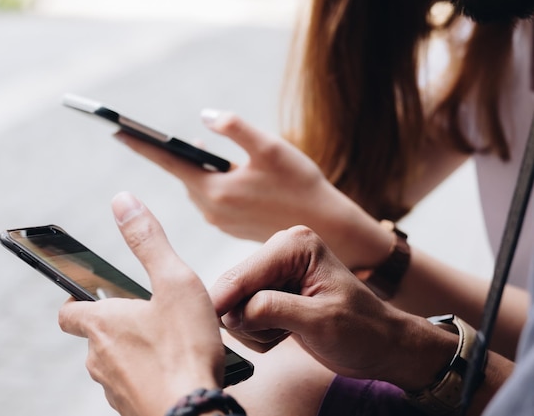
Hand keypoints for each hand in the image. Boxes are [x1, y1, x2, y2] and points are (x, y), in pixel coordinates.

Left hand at [58, 192, 224, 415]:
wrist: (195, 414)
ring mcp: (113, 389)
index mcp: (102, 324)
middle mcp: (98, 358)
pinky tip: (174, 372)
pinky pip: (132, 387)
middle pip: (95, 336)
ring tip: (168, 343)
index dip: (76, 299)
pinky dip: (146, 376)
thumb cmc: (186, 350)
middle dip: (117, 324)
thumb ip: (149, 240)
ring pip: (114, 363)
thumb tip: (123, 201)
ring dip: (133, 351)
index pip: (68, 310)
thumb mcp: (175, 282)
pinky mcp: (131, 410)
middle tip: (150, 315)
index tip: (90, 293)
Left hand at [116, 110, 386, 268]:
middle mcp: (212, 209)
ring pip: (199, 187)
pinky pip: (212, 199)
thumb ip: (236, 129)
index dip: (143, 145)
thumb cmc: (300, 184)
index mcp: (216, 190)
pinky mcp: (231, 226)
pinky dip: (212, 183)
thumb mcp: (271, 148)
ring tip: (201, 151)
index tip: (116, 131)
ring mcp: (221, 220)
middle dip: (177, 155)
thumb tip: (206, 117)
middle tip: (166, 136)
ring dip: (198, 169)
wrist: (325, 226)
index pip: (170, 163)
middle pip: (184, 175)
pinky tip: (226, 174)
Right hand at [210, 225, 457, 390]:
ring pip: (235, 306)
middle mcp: (282, 253)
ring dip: (255, 329)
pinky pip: (244, 316)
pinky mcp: (272, 293)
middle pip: (234, 289)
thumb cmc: (363, 330)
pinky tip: (285, 333)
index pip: (244, 274)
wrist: (380, 347)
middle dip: (249, 319)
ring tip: (288, 333)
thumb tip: (234, 312)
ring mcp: (275, 274)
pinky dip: (258, 333)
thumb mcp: (321, 321)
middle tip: (278, 334)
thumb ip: (274, 310)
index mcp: (295, 245)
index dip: (226, 301)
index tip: (213, 323)